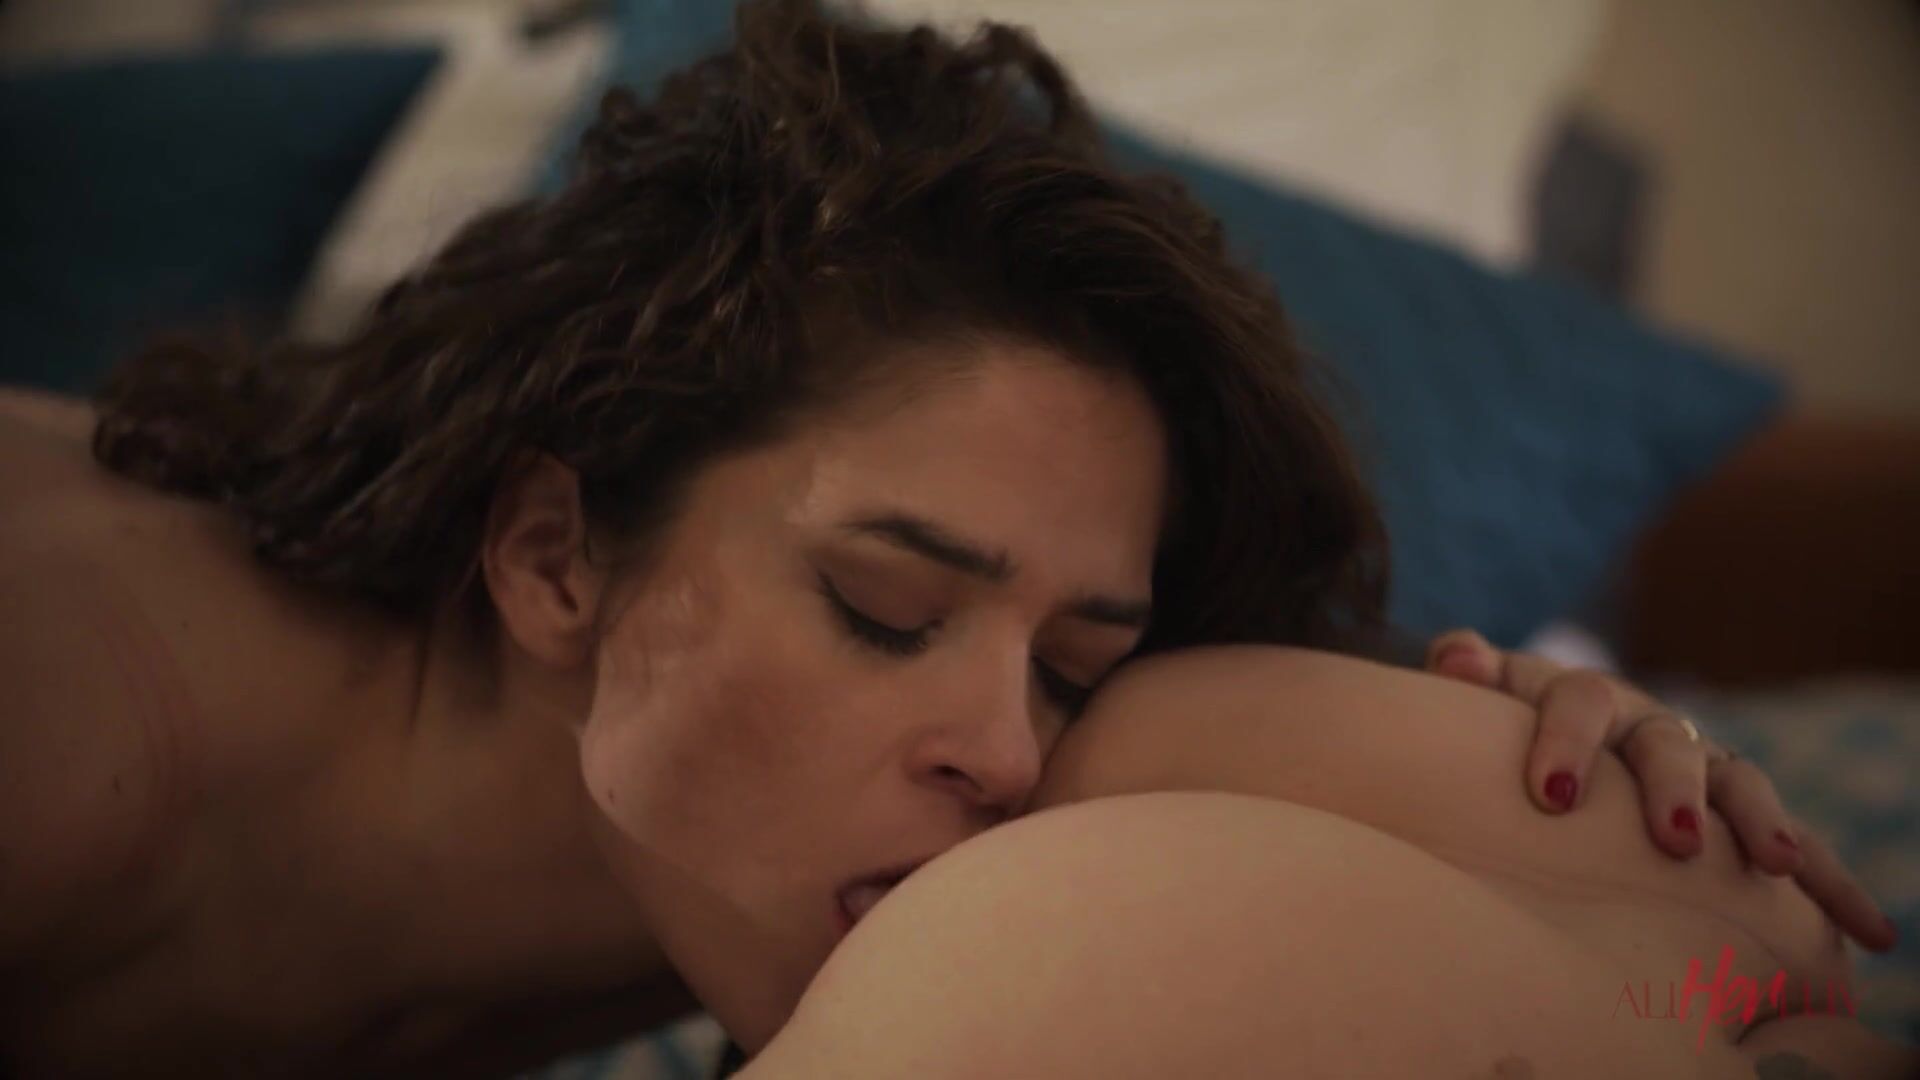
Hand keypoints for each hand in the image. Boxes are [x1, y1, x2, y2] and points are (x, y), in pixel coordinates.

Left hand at [1426, 628, 1897, 953]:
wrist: (1542, 749)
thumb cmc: (1500, 738)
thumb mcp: (1479, 707)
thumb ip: (1469, 674)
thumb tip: (1457, 654)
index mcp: (1583, 701)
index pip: (1580, 702)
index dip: (1567, 740)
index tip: (1552, 794)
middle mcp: (1648, 728)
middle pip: (1667, 746)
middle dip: (1673, 791)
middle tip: (1675, 839)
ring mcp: (1700, 769)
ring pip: (1739, 784)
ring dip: (1761, 822)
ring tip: (1778, 864)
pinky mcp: (1738, 818)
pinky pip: (1796, 849)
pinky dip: (1834, 887)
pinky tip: (1874, 936)